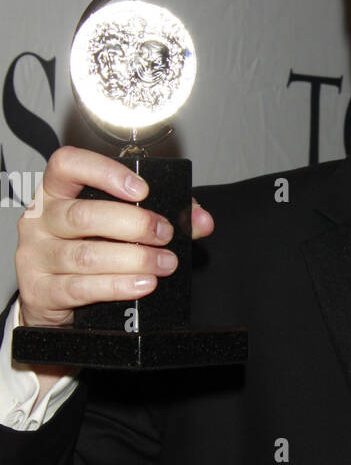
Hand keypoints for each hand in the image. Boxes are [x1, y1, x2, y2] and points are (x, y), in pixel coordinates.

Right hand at [15, 146, 213, 331]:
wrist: (49, 300)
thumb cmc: (85, 252)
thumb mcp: (114, 227)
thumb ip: (158, 215)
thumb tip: (200, 219)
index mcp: (56, 193)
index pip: (67, 164)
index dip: (104, 172)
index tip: (141, 189)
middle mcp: (41, 220)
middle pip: (83, 215)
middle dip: (134, 224)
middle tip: (165, 233)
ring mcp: (36, 256)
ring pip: (86, 255)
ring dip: (134, 259)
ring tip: (164, 263)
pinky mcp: (41, 291)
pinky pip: (81, 288)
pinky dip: (118, 286)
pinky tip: (143, 284)